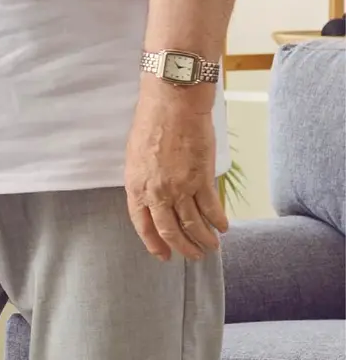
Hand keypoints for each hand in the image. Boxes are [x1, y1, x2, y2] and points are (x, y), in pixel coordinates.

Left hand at [125, 82, 227, 261]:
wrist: (172, 104)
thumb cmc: (151, 122)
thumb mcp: (135, 155)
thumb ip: (143, 179)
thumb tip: (151, 195)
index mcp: (136, 186)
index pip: (142, 224)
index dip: (153, 243)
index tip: (163, 255)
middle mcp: (156, 192)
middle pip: (170, 230)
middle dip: (183, 247)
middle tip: (193, 255)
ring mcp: (180, 187)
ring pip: (193, 224)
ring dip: (204, 239)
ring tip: (212, 247)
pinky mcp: (201, 179)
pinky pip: (211, 208)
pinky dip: (218, 221)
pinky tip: (223, 227)